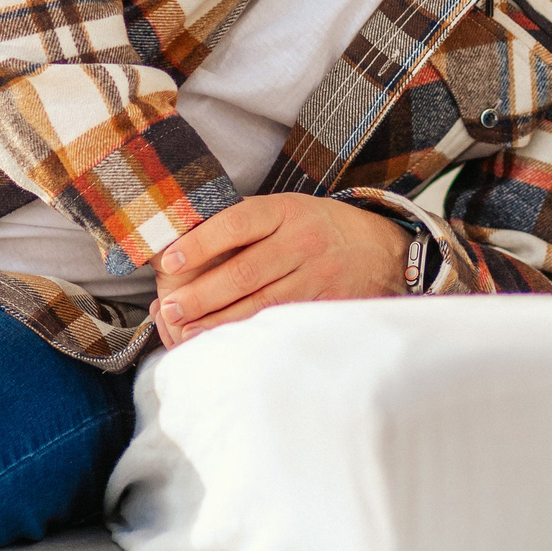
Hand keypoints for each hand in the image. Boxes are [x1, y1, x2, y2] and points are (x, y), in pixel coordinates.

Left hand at [150, 192, 410, 346]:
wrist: (382, 250)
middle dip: (202, 294)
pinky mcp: (324, 304)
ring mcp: (316, 275)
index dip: (200, 243)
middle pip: (244, 272)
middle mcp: (302, 242)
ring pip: (260, 304)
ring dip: (218, 320)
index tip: (169, 261)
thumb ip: (246, 223)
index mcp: (286, 211)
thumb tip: (186, 245)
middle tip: (169, 308)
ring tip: (186, 330)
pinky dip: (250, 333)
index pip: (237, 224)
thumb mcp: (288, 210)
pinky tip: (225, 340)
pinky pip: (281, 321)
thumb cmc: (319, 228)